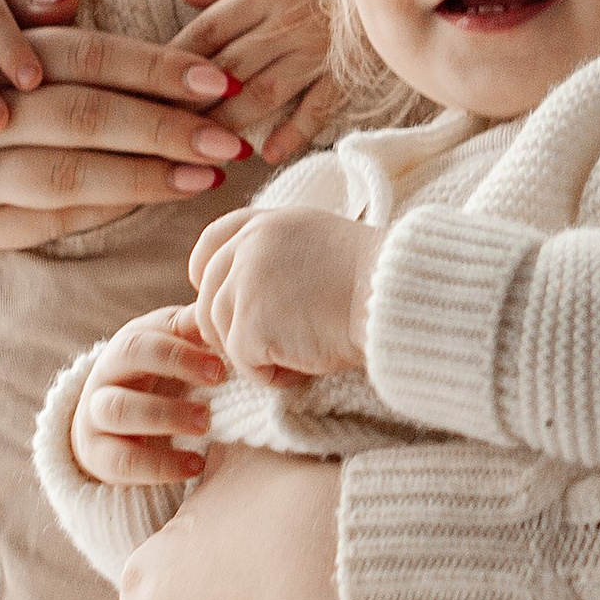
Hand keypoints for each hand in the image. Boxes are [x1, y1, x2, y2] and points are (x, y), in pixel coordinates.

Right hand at [0, 21, 253, 281]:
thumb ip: (41, 15)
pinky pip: (51, 218)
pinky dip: (109, 208)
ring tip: (209, 174)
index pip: (81, 55)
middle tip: (230, 136)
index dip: (152, 65)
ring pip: (66, 172)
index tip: (217, 80)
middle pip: (78, 112)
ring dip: (145, 174)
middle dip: (163, 125)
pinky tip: (160, 200)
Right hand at [69, 308, 226, 485]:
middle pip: (127, 353)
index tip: (221, 365)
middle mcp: (106, 373)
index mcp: (128, 343)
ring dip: (165, 415)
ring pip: (118, 408)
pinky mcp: (98, 456)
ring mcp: (95, 415)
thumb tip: (223, 314)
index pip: (148, 332)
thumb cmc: (157, 382)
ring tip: (205, 425)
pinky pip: (123, 462)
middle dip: (174, 363)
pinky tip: (196, 465)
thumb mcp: (173, 353)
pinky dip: (161, 465)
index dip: (183, 346)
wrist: (113, 432)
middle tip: (219, 380)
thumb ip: (194, 332)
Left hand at [177, 0, 342, 169]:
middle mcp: (283, 24)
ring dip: (232, 123)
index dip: (172, 60)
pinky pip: (319, 105)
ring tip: (204, 150)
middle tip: (160, 132)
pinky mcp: (347, 68)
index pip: (205, 32)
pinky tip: (270, 154)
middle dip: (190, 103)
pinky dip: (295, 131)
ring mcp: (316, 51)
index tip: (145, 85)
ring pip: (264, 93)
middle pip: (226, 70)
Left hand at [187, 205, 377, 382]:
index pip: (212, 242)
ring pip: (220, 331)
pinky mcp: (249, 324)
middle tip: (272, 346)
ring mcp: (244, 283)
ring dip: (254, 353)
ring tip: (300, 355)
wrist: (393, 298)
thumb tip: (242, 291)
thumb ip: (276, 256)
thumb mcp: (318, 245)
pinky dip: (269, 375)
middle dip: (229, 328)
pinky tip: (303, 369)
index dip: (206, 273)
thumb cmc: (373, 282)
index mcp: (268, 223)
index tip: (221, 298)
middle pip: (208, 295)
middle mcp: (249, 246)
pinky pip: (242, 362)